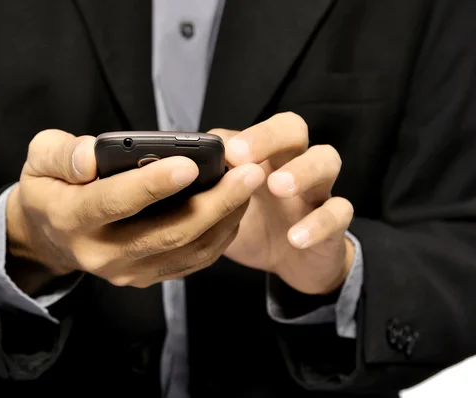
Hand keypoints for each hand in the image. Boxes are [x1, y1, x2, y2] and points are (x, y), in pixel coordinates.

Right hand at [5, 129, 264, 293]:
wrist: (51, 234)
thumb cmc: (50, 187)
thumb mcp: (40, 160)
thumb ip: (62, 154)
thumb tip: (91, 156)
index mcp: (71, 219)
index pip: (115, 202)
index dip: (153, 184)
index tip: (190, 163)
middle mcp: (101, 253)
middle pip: (167, 232)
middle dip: (214, 202)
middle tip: (248, 172)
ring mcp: (127, 271)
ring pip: (187, 250)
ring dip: (226, 218)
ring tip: (251, 184)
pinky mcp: (146, 276)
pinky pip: (191, 261)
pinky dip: (220, 235)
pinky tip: (236, 207)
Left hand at [210, 113, 354, 294]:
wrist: (293, 262)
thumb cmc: (254, 225)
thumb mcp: (225, 209)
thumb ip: (208, 190)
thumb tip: (170, 176)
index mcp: (265, 157)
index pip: (255, 128)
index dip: (239, 136)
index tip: (218, 152)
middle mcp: (293, 163)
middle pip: (292, 128)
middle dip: (267, 137)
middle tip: (240, 156)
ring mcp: (318, 189)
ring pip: (326, 160)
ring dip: (301, 170)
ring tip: (276, 186)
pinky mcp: (336, 220)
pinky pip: (339, 213)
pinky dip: (319, 224)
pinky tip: (295, 237)